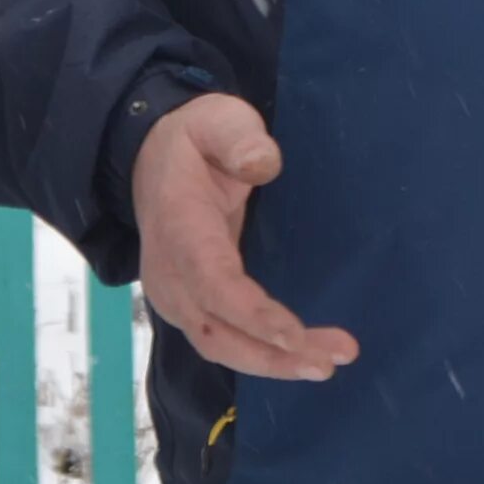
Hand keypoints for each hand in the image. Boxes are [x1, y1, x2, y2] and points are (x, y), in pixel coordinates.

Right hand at [130, 94, 359, 382]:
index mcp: (178, 225)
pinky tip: (302, 357)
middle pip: (216, 331)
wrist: (151, 159)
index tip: (294, 335)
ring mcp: (173, 294)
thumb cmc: (195, 140)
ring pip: (219, 345)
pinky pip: (222, 342)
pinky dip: (261, 356)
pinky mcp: (187, 305)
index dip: (251, 313)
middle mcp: (169, 271)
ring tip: (328, 363)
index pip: (211, 281)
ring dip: (272, 363)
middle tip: (332, 361)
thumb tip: (263, 163)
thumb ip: (238, 137)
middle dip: (272, 355)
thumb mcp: (217, 120)